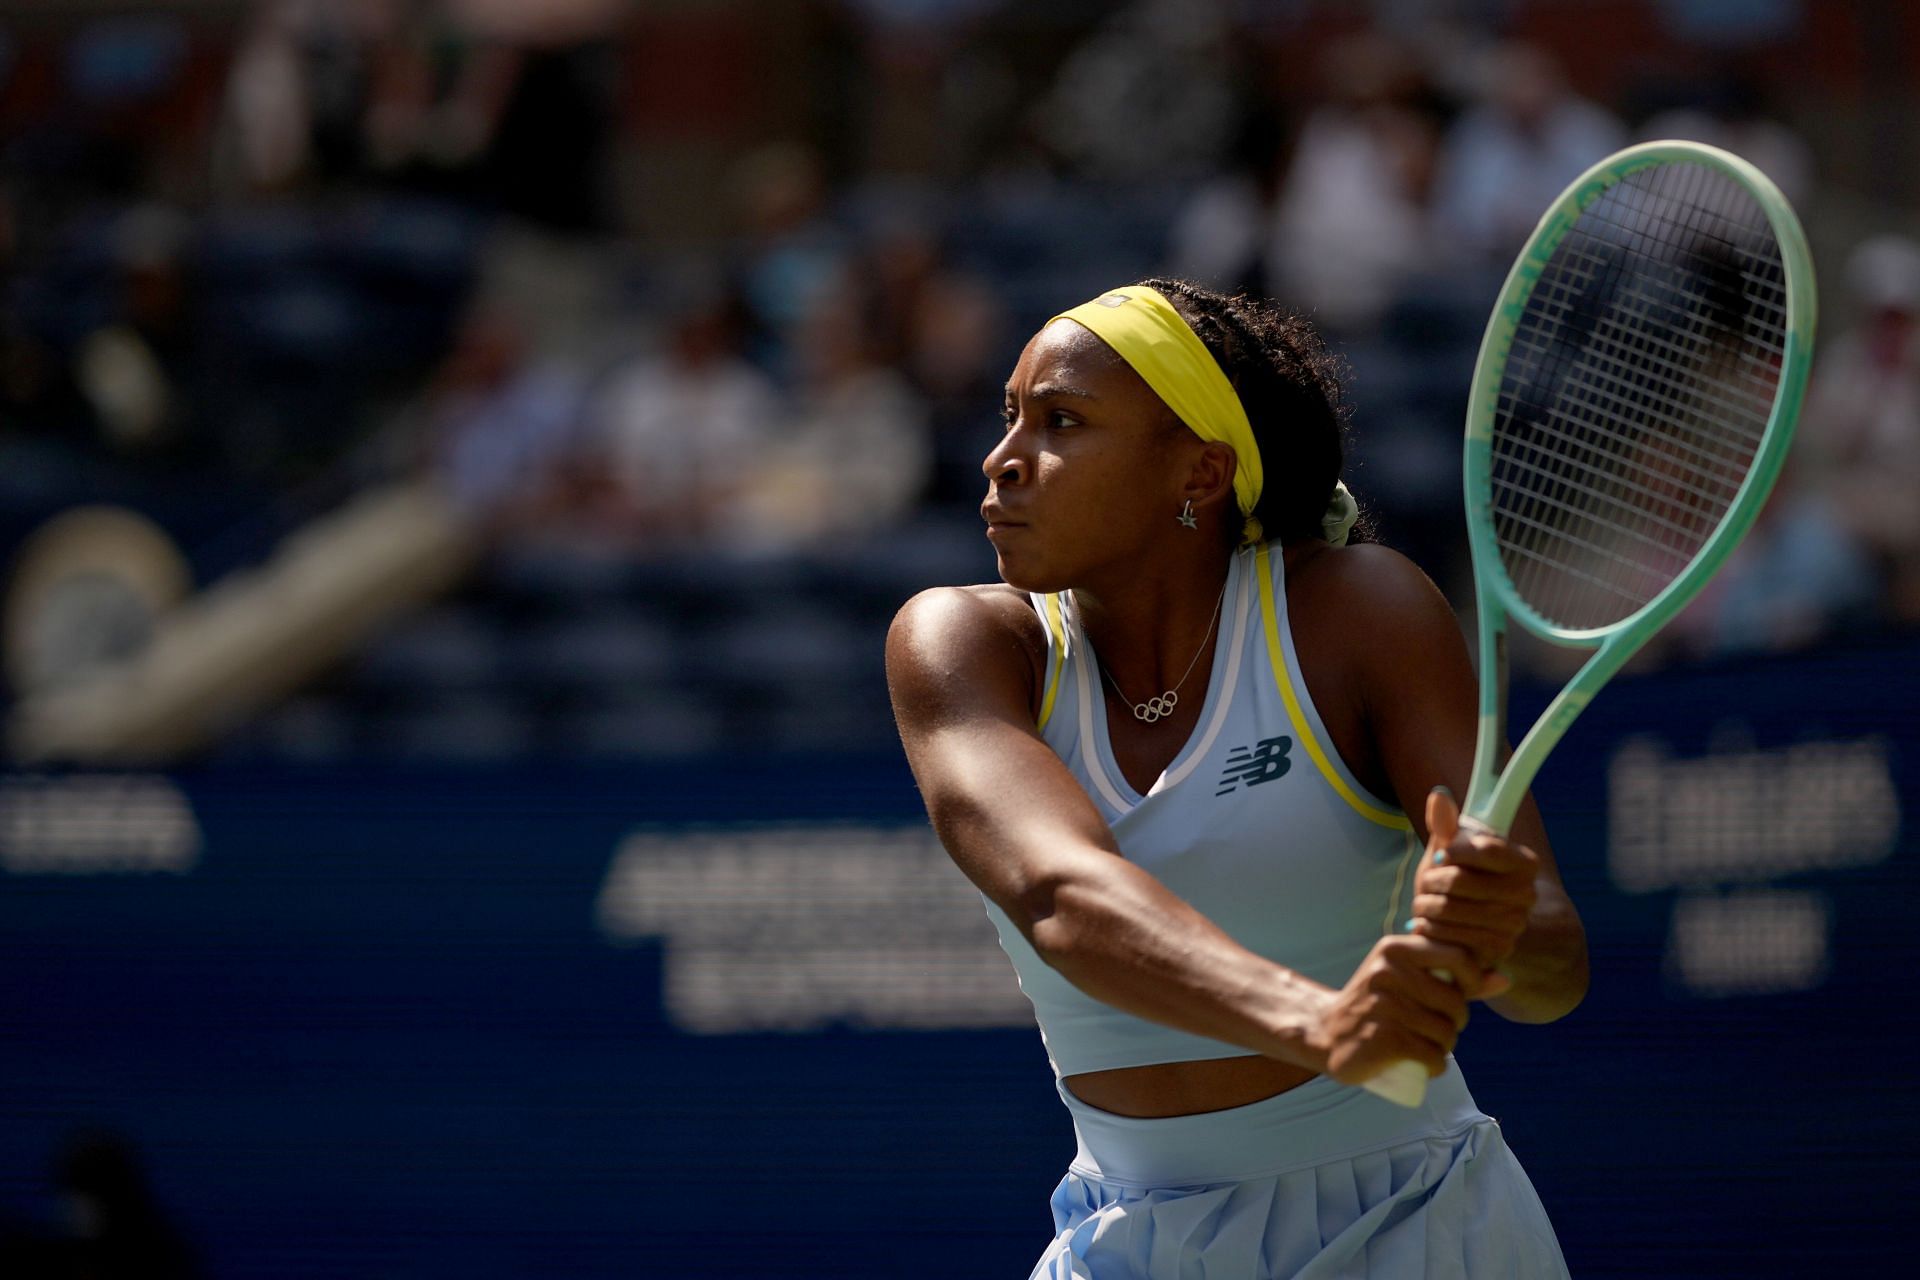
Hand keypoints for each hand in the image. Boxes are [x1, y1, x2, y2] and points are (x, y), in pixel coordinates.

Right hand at [1306, 932, 1504, 1085]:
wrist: (1327, 1033)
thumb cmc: (1378, 1003)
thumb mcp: (1409, 979)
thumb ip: (1456, 976)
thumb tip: (1505, 980)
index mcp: (1396, 948)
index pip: (1459, 957)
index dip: (1473, 980)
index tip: (1461, 996)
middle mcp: (1388, 971)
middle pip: (1456, 1002)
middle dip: (1456, 1022)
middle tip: (1436, 1028)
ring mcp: (1384, 1005)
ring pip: (1446, 1033)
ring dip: (1445, 1047)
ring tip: (1427, 1045)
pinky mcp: (1383, 1038)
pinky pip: (1433, 1056)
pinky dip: (1436, 1065)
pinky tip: (1425, 1064)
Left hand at [1407, 787, 1538, 993]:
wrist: (1476, 922)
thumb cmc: (1461, 875)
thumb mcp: (1453, 848)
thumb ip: (1446, 823)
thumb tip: (1438, 795)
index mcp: (1524, 862)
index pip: (1486, 849)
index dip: (1455, 850)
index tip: (1440, 853)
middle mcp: (1526, 894)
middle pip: (1459, 880)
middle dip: (1432, 880)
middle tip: (1426, 882)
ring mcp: (1514, 924)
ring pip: (1449, 908)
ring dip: (1426, 904)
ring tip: (1425, 902)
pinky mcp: (1496, 950)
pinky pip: (1449, 937)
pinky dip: (1430, 928)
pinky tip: (1426, 923)